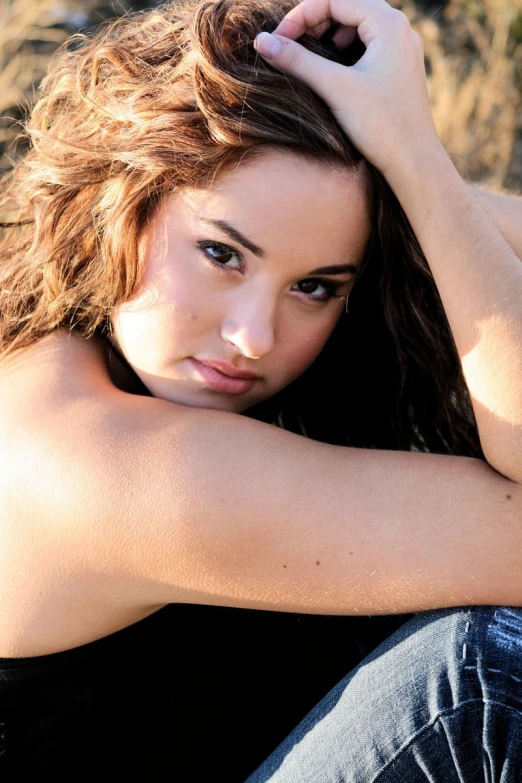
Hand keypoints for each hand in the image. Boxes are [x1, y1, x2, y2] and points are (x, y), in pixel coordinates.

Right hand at [254, 0, 442, 176]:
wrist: (414, 162)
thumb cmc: (381, 125)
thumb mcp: (334, 88)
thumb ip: (297, 61)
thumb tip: (262, 42)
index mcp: (388, 24)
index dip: (301, 16)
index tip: (277, 41)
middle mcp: (400, 29)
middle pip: (347, 7)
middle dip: (314, 23)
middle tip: (289, 47)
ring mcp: (403, 49)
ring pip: (357, 26)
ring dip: (328, 36)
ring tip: (310, 58)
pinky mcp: (401, 69)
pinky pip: (368, 46)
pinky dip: (345, 51)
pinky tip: (333, 71)